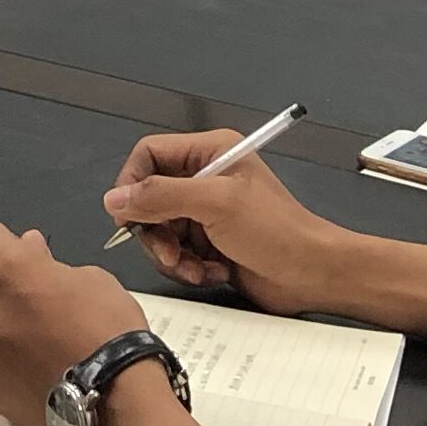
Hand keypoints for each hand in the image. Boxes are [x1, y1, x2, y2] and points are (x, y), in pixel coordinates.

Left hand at [0, 225, 152, 425]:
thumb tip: (33, 253)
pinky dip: (3, 362)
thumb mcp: (92, 279)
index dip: (7, 243)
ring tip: (25, 340)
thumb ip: (51, 266)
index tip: (25, 253)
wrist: (114, 397)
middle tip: (15, 296)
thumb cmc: (109, 328)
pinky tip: (30, 371)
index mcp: (9, 271)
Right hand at [106, 129, 346, 313]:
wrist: (311, 273)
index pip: (150, 154)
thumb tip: (114, 198)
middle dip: (155, 231)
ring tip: (196, 267)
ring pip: (160, 231)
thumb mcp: (216, 204)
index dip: (133, 183)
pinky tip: (211, 272)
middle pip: (149, 198)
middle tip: (170, 253)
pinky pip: (177, 253)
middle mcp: (204, 178)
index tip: (128, 215)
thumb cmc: (276, 230)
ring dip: (172, 256)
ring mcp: (206, 212)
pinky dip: (188, 267)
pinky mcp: (209, 243)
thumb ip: (161, 196)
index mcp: (209, 152)